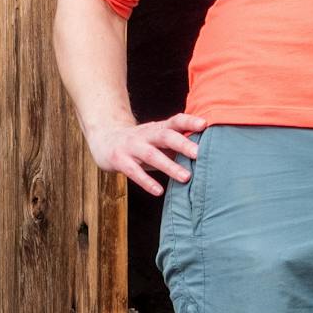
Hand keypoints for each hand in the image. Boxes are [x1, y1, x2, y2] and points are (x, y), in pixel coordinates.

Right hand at [87, 114, 206, 196]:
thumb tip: (207, 155)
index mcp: (158, 129)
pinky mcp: (120, 160)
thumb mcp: (158, 140)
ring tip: (186, 177)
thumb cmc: (141, 143)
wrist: (105, 140)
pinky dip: (147, 181)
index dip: (189, 122)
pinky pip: (134, 171)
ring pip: (151, 155)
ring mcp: (131, 147)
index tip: (205, 125)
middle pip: (165, 136)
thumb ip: (178, 145)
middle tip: (199, 154)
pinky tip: (159, 191)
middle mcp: (145, 135)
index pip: (175, 121)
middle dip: (182, 144)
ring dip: (169, 166)